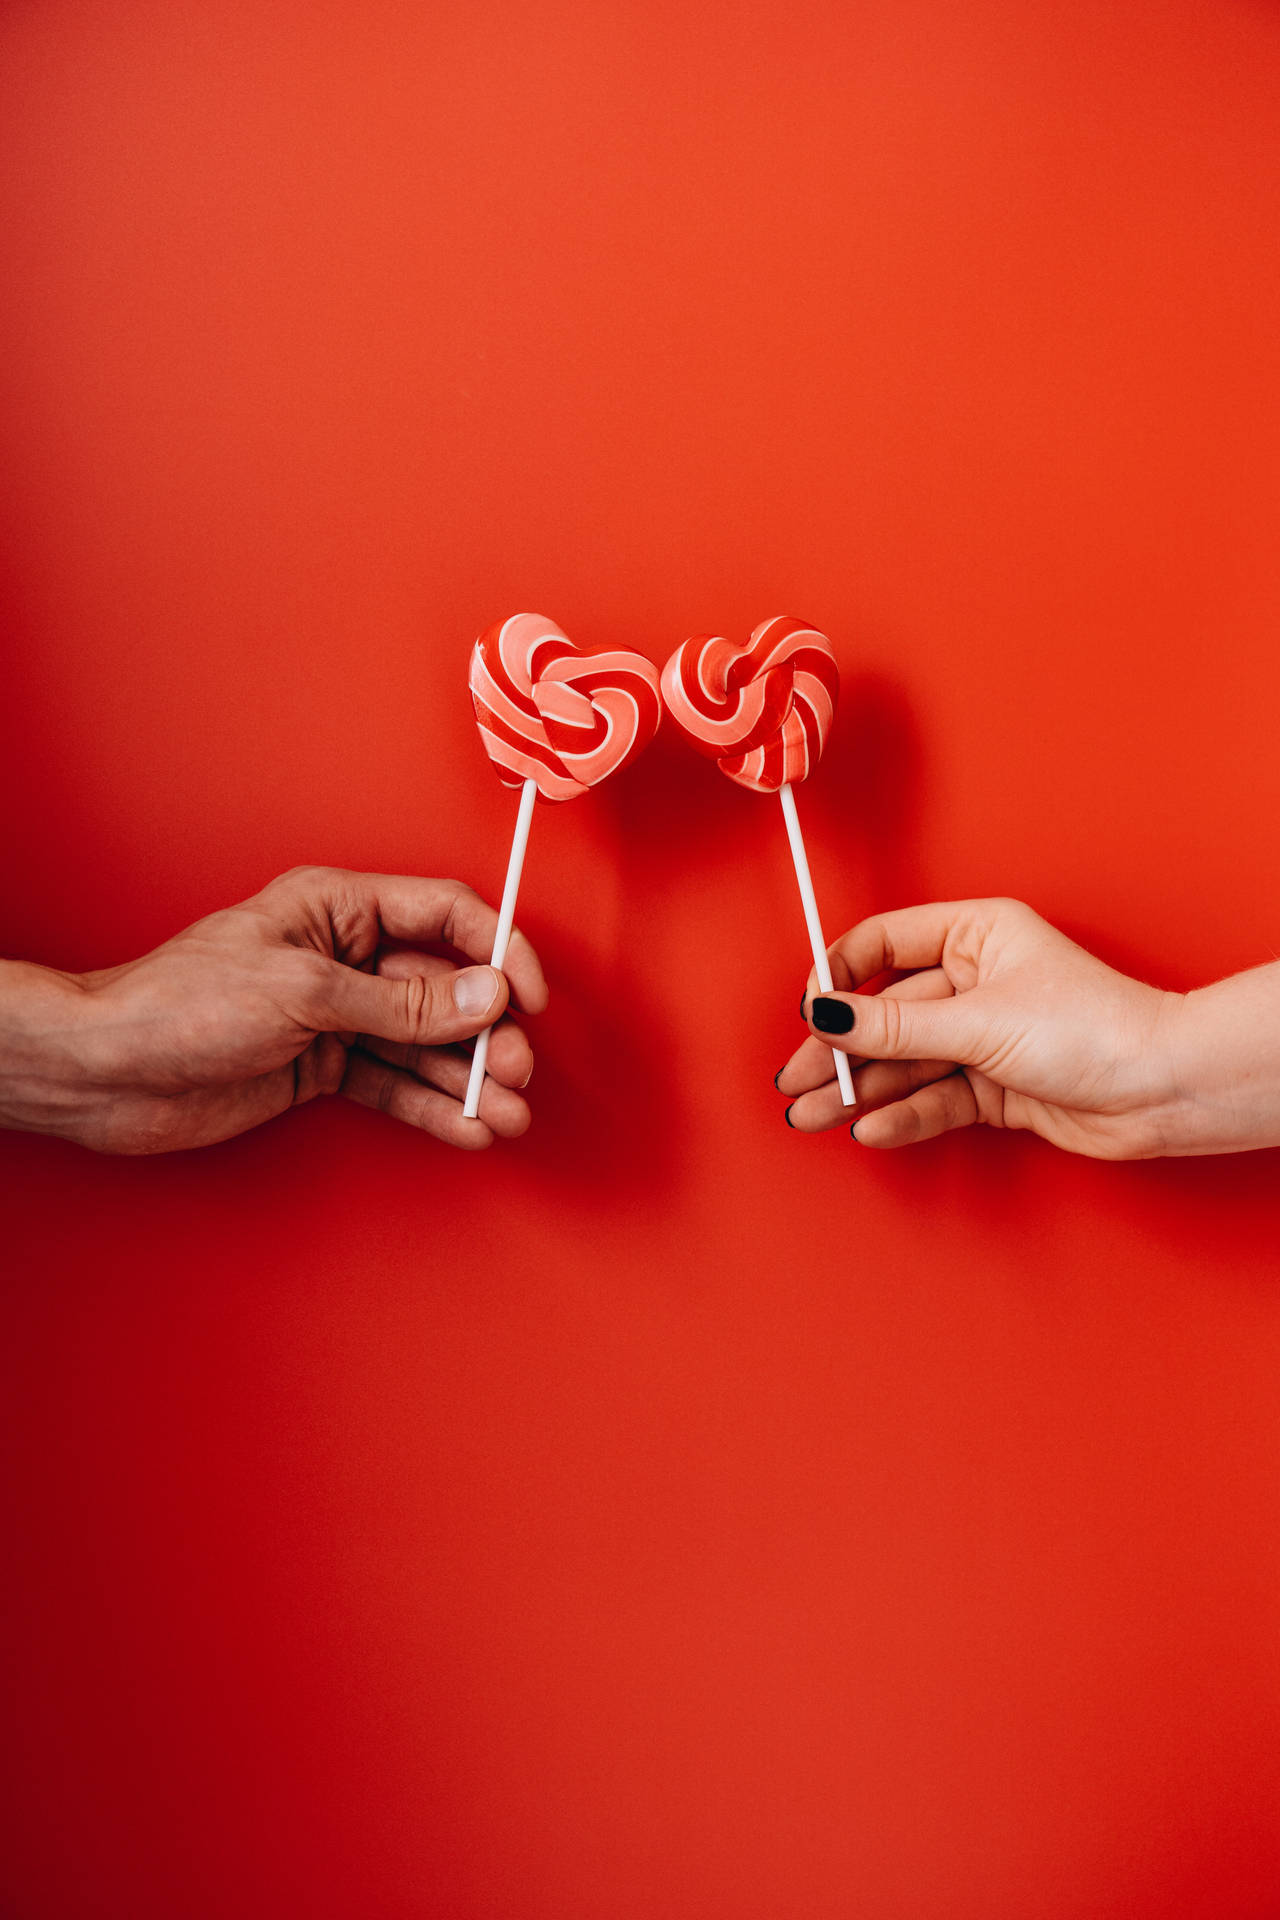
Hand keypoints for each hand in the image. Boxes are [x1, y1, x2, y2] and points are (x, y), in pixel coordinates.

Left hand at [0, 867, 547, 1153]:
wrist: (109, 1072)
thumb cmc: (182, 1004)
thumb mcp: (305, 994)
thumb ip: (401, 1002)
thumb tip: (483, 995)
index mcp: (338, 908)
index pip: (445, 914)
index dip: (497, 951)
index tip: (529, 998)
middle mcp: (344, 957)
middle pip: (443, 987)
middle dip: (485, 1032)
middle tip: (512, 1072)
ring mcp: (334, 1014)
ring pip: (423, 1043)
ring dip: (466, 1079)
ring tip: (504, 1114)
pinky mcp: (320, 1066)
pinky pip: (393, 1083)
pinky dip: (430, 1107)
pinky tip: (465, 1128)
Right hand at [776, 897, 1209, 1158]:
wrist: (1161, 1091)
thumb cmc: (1095, 1029)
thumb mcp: (977, 1021)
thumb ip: (894, 1025)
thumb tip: (826, 1014)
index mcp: (975, 935)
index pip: (883, 944)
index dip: (838, 976)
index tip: (807, 1012)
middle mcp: (976, 981)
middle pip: (886, 1012)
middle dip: (838, 1050)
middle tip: (795, 1081)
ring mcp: (985, 1036)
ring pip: (905, 1062)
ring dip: (860, 1090)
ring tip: (814, 1116)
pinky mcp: (996, 1085)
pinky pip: (935, 1097)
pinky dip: (903, 1114)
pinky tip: (872, 1128)